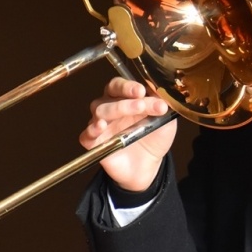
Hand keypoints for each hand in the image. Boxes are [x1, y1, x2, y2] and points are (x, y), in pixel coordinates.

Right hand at [79, 77, 175, 191]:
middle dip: (126, 100)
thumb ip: (163, 106)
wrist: (149, 166)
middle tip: (141, 105)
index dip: (128, 86)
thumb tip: (161, 92)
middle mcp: (110, 108)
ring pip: (99, 111)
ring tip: (132, 114)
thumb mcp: (165, 121)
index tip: (142, 91)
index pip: (120, 85)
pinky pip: (86, 134)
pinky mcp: (94, 143)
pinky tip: (101, 126)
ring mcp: (101, 125)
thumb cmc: (154, 138)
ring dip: (116, 110)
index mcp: (125, 99)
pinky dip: (92, 129)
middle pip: (109, 96)